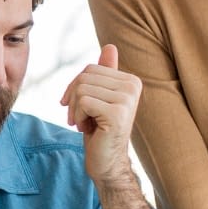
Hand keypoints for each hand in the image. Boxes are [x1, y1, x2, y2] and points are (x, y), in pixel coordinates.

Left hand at [60, 44, 142, 185]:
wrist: (107, 163)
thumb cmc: (100, 131)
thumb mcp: (99, 98)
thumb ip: (105, 73)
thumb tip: (110, 45)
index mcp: (131, 80)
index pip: (90, 68)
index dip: (76, 88)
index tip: (83, 108)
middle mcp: (133, 86)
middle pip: (84, 77)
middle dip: (74, 99)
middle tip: (82, 118)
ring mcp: (127, 99)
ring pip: (81, 89)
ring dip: (75, 110)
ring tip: (86, 124)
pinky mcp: (117, 113)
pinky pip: (82, 102)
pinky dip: (77, 117)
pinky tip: (88, 129)